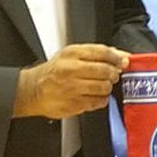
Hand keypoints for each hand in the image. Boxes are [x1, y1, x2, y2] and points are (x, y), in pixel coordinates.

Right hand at [14, 44, 129, 118]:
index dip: (116, 57)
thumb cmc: (54, 72)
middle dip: (113, 73)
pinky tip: (94, 96)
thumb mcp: (71, 55)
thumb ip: (96, 53)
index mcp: (72, 54)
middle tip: (112, 75)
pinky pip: (98, 102)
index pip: (101, 52)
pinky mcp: (74, 104)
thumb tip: (120, 54)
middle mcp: (72, 70)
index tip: (123, 61)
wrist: (33, 90)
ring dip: (107, 87)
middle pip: (105, 70)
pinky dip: (101, 100)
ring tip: (102, 85)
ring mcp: (73, 88)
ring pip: (104, 87)